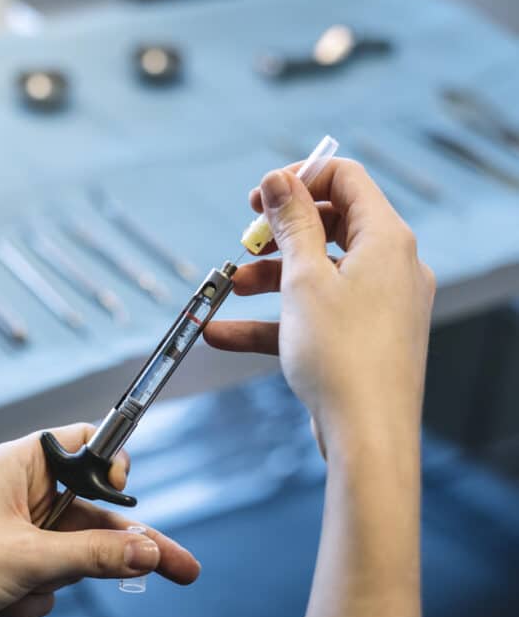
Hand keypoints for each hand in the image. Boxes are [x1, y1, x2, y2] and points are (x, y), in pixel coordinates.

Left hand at [0, 424, 199, 616]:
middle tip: (180, 568)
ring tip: (15, 593)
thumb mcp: (26, 559)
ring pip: (77, 554)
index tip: (125, 493)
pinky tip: (0, 606)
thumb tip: (149, 551)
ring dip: (57, 581)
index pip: (87, 445)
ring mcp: (19, 533)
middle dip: (121, 548)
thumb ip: (94, 555)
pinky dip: (34, 598)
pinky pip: (53, 580)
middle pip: (95, 512)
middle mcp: (23, 494)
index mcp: (21, 466)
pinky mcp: (14, 567)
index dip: (113, 468)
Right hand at [205, 159, 435, 458]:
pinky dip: (275, 321)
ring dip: (269, 279)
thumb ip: (291, 225)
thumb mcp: (303, 279)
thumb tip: (279, 180)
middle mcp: (391, 268)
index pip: (347, 180)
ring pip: (319, 275)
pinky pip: (317, 318)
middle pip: (331, 226)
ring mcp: (380, 307)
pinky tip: (224, 334)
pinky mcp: (364, 342)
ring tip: (228, 288)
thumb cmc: (343, 356)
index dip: (299, 180)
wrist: (367, 436)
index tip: (258, 198)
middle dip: (278, 234)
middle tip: (244, 243)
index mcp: (387, 240)